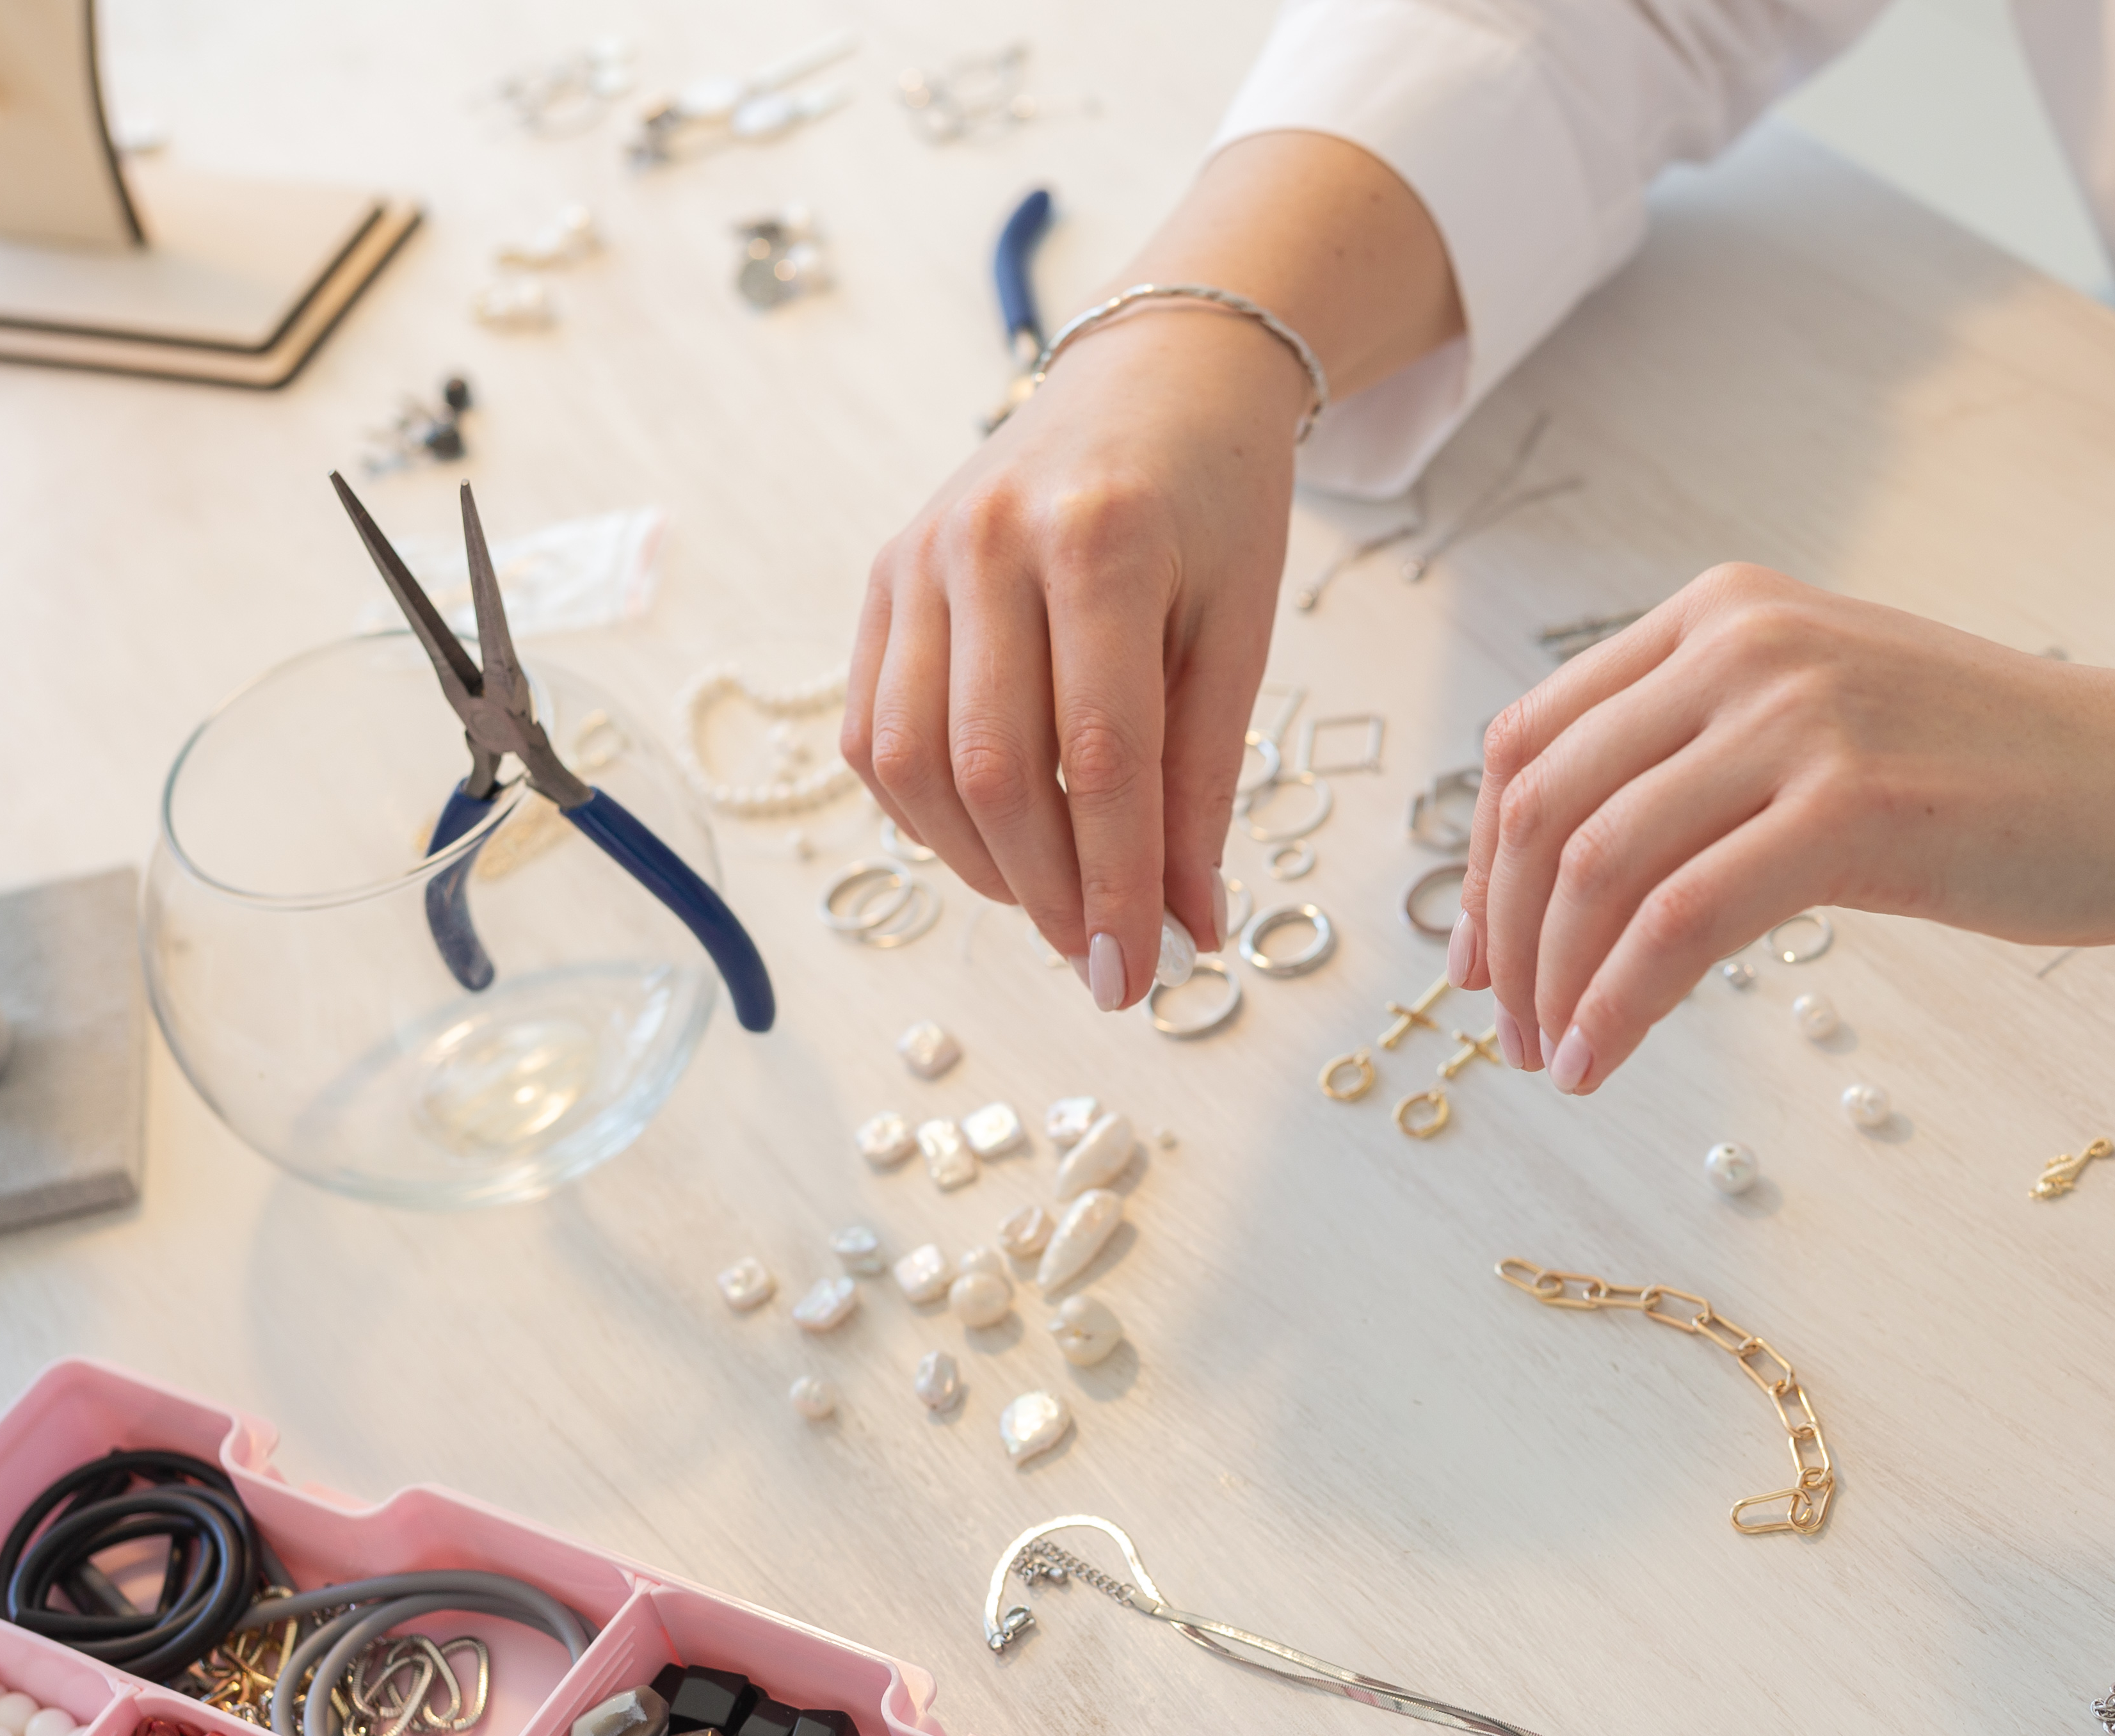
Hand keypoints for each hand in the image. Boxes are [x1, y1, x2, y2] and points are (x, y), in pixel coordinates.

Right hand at [841, 309, 1311, 1006]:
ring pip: (914, 762)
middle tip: (1105, 963)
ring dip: (981, 866)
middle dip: (1049, 894)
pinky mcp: (882, 581)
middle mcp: (990, 544)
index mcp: (1101, 543)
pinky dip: (926, 814)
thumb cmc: (1215, 507)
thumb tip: (1187, 932)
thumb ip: (1205, 784)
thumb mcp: (1239, 636)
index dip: (1117, 884)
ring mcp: (919, 559)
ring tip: (1056, 904)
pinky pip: (875, 732)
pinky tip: (994, 842)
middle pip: (992, 769)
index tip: (1140, 976)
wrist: (1154, 380)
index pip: (1100, 757)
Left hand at [1456, 564, 2114, 1090]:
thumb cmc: (2008, 776)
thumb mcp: (1831, 722)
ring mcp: (1798, 719)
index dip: (1485, 860)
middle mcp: (1743, 642)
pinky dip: (1617, 1008)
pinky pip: (1677, 923)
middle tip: (1505, 1030)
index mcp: (1724, 612)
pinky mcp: (1850, 808)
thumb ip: (1714, 754)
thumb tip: (1585, 859)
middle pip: (1542, 800)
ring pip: (1596, 863)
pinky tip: (1600, 1065)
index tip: (1486, 956)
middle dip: (1503, 933)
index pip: (1535, 733)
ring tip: (1551, 1060)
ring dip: (1551, 983)